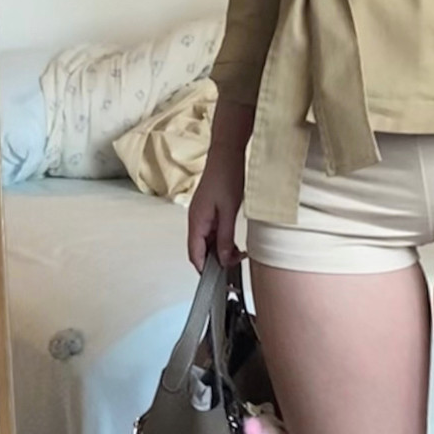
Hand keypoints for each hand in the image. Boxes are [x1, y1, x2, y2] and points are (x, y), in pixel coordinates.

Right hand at [187, 147, 245, 272]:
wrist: (227, 154)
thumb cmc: (227, 177)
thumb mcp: (229, 211)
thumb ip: (224, 237)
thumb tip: (222, 259)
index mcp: (196, 222)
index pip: (194, 254)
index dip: (205, 269)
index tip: (219, 279)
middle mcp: (196, 220)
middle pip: (201, 250)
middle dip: (216, 261)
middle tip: (236, 264)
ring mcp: (202, 216)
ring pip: (207, 242)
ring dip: (221, 250)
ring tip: (239, 253)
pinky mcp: (209, 211)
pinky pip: (212, 232)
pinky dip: (222, 240)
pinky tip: (235, 242)